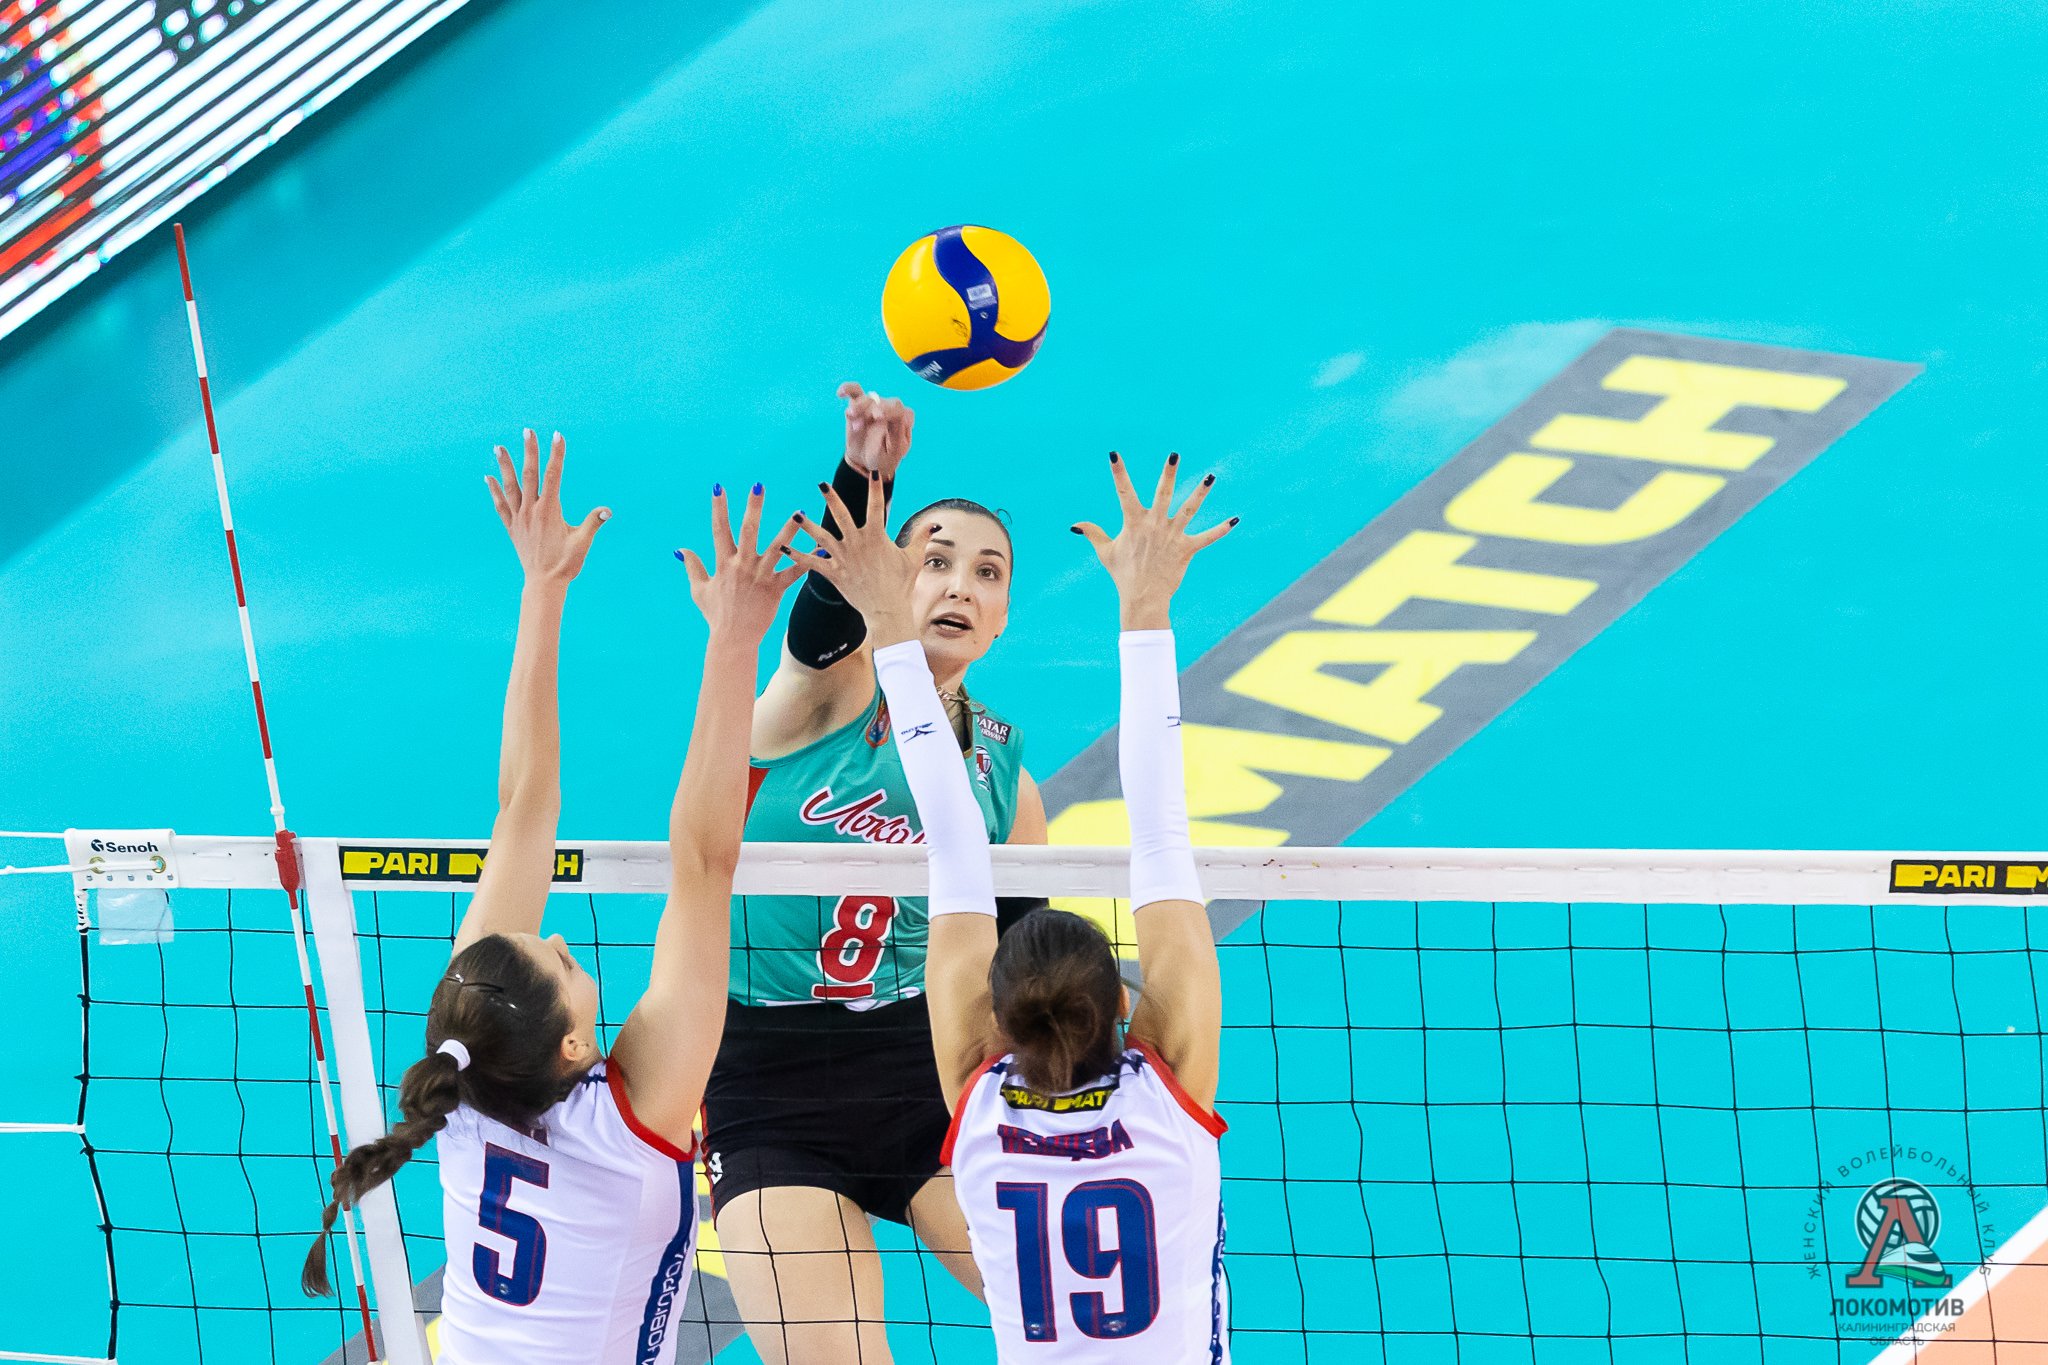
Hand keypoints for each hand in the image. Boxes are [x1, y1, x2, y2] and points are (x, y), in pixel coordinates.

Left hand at [488, 430, 609, 586]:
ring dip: (504, 466)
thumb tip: (607, 510)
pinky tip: (488, 478)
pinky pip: (500, 506)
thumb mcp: (583, 543)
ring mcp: (519, 519)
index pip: (554, 475)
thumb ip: (593, 523)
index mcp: (549, 510)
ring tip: (498, 447)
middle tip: (527, 431)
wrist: (544, 584)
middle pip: (529, 474)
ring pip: (510, 486)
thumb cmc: (566, 564)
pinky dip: (494, 491)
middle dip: (529, 451)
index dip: (556, 454)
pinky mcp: (512, 528)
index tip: (557, 436)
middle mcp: (531, 511)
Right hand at [676, 485, 806, 640]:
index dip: (719, 508)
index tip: (719, 487)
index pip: (719, 530)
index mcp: (723, 563)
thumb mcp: (699, 590)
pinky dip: (808, 562)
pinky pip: (795, 573)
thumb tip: (680, 549)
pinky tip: (820, 548)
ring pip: (777, 548)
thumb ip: (692, 567)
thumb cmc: (715, 615)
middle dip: (753, 507)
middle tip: (759, 485)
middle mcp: (742, 566)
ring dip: (788, 529)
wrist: (733, 639)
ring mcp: (760, 577)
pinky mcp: (776, 589)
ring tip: (799, 512)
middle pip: (748, 531)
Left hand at [788, 467, 924, 645]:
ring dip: (807, 525)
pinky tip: (784, 548)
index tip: (873, 473)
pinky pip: (812, 562)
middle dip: (831, 498)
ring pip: (821, 536)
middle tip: (821, 484)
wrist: (887, 610)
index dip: (875, 488)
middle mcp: (857, 543)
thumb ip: (921, 538)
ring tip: (795, 513)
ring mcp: (843, 558)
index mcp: (876, 536)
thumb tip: (935, 523)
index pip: (876, 506)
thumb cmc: (902, 584)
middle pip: (840, 515)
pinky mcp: (833, 573)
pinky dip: (797, 555)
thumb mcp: (914, 558)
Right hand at [838, 381, 914, 479]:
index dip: (889, 412)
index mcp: (904, 421)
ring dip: (858, 407)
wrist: (866, 462)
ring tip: (850, 418)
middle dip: (871, 410)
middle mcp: (891, 409)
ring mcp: (875, 406)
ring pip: (868, 399)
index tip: (877, 417)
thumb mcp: (890, 454)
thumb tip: (878, 419)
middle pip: (883, 402)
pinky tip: (840, 393)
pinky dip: (848, 389)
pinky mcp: (860, 405)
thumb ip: (888, 436)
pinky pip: (855, 392)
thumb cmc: (883, 458)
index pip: (899, 411)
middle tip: (859, 423)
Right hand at [1072, 453, 1236, 629]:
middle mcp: (1154, 525)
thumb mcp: (1105, 552)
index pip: (1123, 492)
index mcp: (1134, 523)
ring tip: (1210, 477)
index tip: (1114, 454)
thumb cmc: (1123, 574)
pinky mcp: (1187, 549)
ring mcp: (1172, 536)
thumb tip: (1074, 524)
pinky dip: (1221, 530)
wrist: (1142, 598)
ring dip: (1200, 492)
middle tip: (1174, 455)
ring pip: (1189, 509)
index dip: (1118, 473)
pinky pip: (1207, 538)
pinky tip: (1235, 520)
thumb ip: (1092, 533)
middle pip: (1162, 493)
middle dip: (1168, 473)